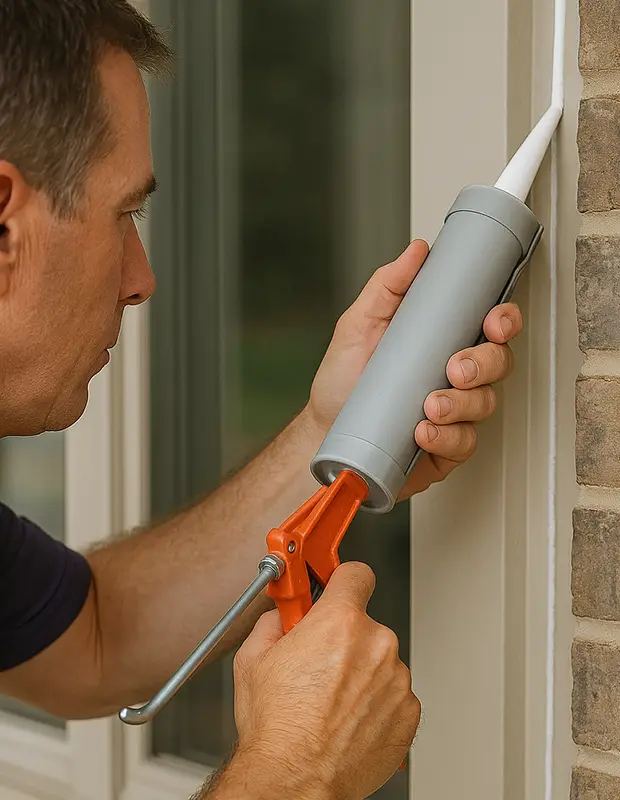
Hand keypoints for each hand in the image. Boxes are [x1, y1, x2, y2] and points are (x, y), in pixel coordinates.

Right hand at [217, 563, 418, 799]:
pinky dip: (374, 702)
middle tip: (316, 663)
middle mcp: (376, 644)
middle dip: (342, 637)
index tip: (335, 587)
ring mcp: (396, 679)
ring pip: (379, 660)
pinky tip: (346, 718)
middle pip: (363, 623)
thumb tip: (281, 615)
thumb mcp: (253, 658)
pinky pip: (392, 694)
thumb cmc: (277, 728)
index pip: (356, 574)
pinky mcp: (408, 712)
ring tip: (328, 701)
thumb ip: (273, 621)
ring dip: (360, 672)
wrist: (296, 779)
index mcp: (340, 622)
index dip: (341, 580)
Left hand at [306, 239, 522, 497]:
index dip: (504, 320)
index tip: (493, 322)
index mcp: (442, 340)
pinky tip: (424, 433)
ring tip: (429, 406)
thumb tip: (416, 251)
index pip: (490, 325)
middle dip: (483, 364)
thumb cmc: (344, 379)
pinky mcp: (446, 448)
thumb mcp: (359, 324)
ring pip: (485, 405)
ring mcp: (455, 412)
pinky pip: (464, 444)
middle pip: (498, 363)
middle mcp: (455, 375)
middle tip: (454, 369)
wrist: (323, 429)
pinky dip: (447, 438)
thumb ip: (387, 286)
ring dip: (461, 404)